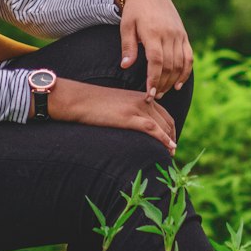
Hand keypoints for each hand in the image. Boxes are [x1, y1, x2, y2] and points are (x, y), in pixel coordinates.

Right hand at [50, 81, 176, 153]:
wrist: (78, 100)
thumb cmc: (91, 105)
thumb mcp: (115, 105)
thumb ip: (128, 112)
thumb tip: (132, 126)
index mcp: (140, 96)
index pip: (163, 113)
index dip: (169, 129)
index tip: (170, 141)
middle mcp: (143, 100)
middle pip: (166, 120)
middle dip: (172, 136)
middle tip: (172, 152)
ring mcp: (137, 108)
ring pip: (162, 125)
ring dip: (170, 141)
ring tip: (171, 154)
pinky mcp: (129, 117)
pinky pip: (153, 129)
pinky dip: (164, 139)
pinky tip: (169, 148)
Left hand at [117, 0, 192, 98]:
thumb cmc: (134, 11)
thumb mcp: (126, 26)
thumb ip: (128, 47)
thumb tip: (125, 67)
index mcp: (153, 32)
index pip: (156, 61)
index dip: (154, 78)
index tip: (149, 93)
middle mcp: (169, 34)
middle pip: (169, 66)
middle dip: (162, 84)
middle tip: (153, 97)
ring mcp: (178, 35)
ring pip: (180, 64)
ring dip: (173, 81)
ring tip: (162, 92)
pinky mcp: (184, 36)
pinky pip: (189, 57)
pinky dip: (186, 72)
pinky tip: (178, 84)